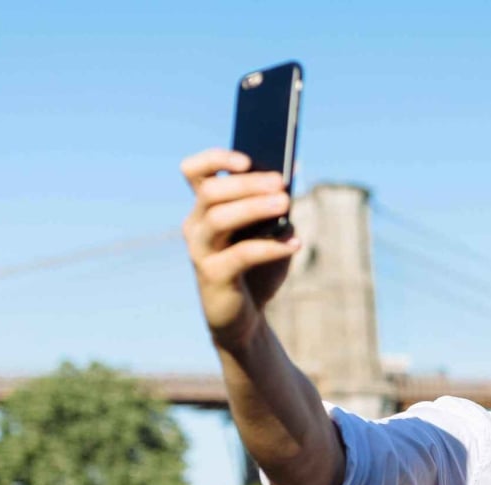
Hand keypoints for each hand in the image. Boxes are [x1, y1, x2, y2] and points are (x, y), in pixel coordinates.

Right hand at [179, 148, 299, 349]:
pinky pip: (240, 255)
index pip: (194, 171)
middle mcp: (195, 225)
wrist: (245, 319)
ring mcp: (200, 251)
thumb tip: (290, 180)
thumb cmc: (257, 271)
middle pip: (211, 192)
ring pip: (219, 218)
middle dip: (247, 184)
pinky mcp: (212, 276)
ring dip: (254, 207)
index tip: (247, 159)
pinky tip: (296, 244)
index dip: (215, 159)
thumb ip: (276, 209)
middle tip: (281, 183)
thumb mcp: (270, 235)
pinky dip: (270, 247)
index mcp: (204, 209)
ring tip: (286, 204)